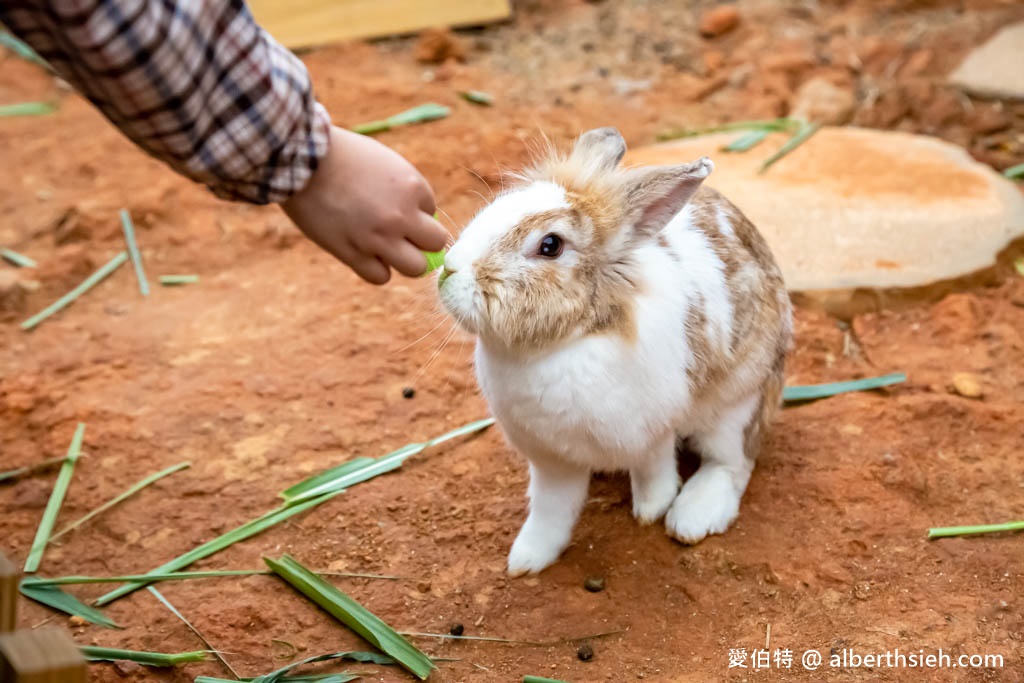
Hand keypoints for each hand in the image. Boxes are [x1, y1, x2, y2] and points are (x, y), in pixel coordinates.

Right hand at [281, 126, 448, 283]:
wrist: (299, 157)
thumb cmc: (341, 154)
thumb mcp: (384, 161)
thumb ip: (404, 188)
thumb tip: (419, 216)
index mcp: (412, 187)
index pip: (433, 211)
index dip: (415, 210)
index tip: (392, 202)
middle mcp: (401, 216)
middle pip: (435, 244)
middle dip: (422, 240)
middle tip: (403, 234)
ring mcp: (377, 238)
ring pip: (416, 268)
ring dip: (406, 261)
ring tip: (387, 249)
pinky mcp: (352, 254)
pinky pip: (381, 277)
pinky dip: (377, 270)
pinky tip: (365, 254)